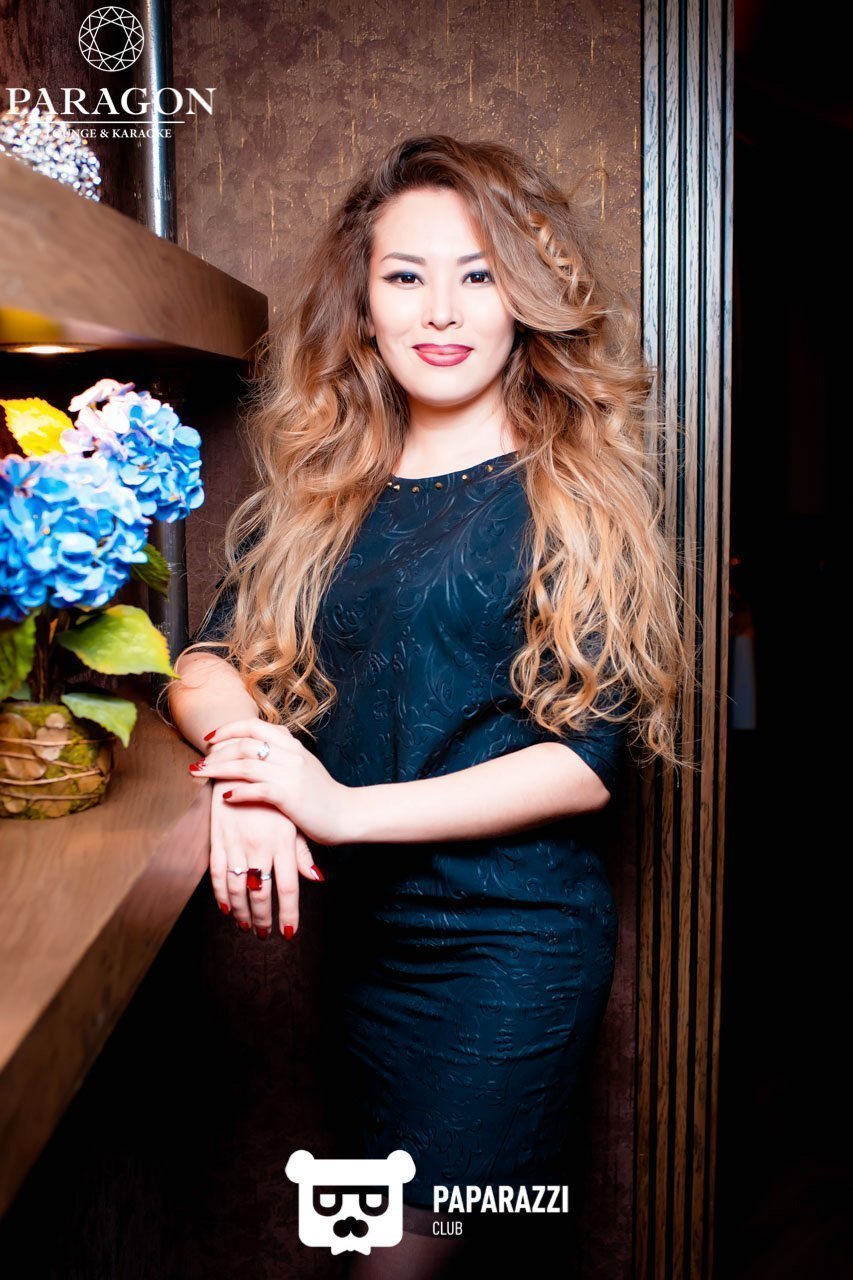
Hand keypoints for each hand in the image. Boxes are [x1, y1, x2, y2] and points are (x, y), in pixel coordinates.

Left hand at [191, 718, 353, 845]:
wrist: (348, 814)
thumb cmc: (323, 796)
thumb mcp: (304, 768)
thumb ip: (282, 757)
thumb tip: (256, 752)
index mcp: (293, 745)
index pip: (254, 726)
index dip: (229, 729)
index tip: (210, 739)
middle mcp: (291, 754)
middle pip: (245, 742)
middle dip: (217, 751)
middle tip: (199, 761)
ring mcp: (291, 774)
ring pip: (245, 764)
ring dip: (218, 768)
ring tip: (200, 775)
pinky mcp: (290, 796)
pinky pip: (257, 789)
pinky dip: (237, 791)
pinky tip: (224, 796)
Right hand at [210, 780, 323, 938]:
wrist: (242, 764)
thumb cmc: (274, 794)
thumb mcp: (293, 820)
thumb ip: (302, 852)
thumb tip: (316, 879)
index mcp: (283, 841)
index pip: (288, 888)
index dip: (288, 914)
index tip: (288, 932)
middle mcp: (260, 846)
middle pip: (262, 895)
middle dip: (263, 919)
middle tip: (264, 934)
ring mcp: (237, 843)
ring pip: (238, 889)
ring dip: (242, 912)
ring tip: (246, 926)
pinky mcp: (218, 839)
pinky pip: (217, 874)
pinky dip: (220, 895)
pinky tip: (226, 909)